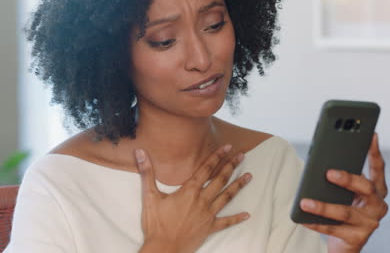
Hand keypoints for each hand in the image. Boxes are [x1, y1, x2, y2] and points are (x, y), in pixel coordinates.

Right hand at [135, 145, 251, 252]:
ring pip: (227, 197)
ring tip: (250, 176)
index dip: (217, 156)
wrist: (163, 249)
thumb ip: (146, 173)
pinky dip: (236, 218)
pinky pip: (226, 222)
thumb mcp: (149, 196)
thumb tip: (140, 153)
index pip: (205, 169)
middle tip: (242, 156)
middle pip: (220, 180)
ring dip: (238, 186)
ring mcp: (207, 215)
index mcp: (189, 191)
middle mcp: (201, 200)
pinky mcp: (209, 228)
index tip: (227, 147)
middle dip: (231, 166)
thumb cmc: (156, 225)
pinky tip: (247, 215)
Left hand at [300, 133, 388, 252]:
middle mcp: (378, 205)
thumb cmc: (344, 208)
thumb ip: (341, 178)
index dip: (375, 151)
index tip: (370, 135)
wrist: (346, 241)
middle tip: (328, 173)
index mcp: (376, 190)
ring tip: (305, 202)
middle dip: (347, 179)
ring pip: (345, 212)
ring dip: (323, 207)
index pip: (378, 168)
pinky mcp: (358, 238)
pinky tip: (303, 218)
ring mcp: (369, 223)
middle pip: (365, 188)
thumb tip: (321, 165)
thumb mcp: (345, 192)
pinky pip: (334, 229)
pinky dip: (316, 223)